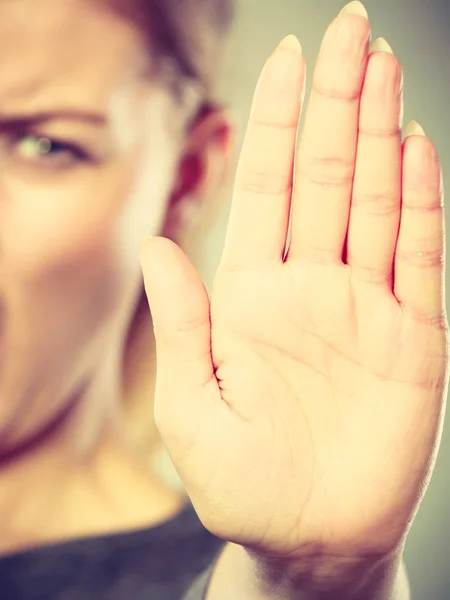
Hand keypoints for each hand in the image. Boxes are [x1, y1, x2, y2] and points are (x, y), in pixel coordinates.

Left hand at [141, 0, 447, 572]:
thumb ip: (182, 321)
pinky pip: (418, 256)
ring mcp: (366, 306)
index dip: (278, 121)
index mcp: (254, 293)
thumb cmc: (243, 482)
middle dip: (337, 103)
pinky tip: (412, 150)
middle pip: (325, 176)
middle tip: (351, 30)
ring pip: (374, 200)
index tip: (290, 57)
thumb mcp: (192, 403)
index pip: (269, 187)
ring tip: (382, 65)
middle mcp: (312, 286)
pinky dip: (417, 202)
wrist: (307, 537)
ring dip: (379, 133)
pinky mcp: (412, 338)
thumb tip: (158, 245)